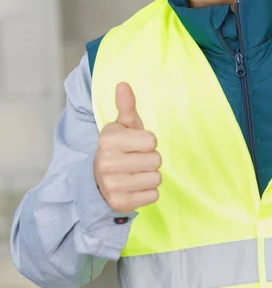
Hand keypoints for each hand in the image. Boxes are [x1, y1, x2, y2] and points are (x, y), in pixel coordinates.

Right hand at [94, 82, 161, 212]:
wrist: (99, 180)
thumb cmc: (119, 147)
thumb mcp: (122, 125)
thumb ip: (126, 105)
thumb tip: (123, 84)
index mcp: (108, 139)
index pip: (152, 140)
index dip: (147, 141)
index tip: (135, 144)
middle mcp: (106, 162)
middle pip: (156, 160)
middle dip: (150, 159)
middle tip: (136, 160)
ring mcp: (112, 185)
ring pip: (156, 178)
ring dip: (150, 176)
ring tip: (136, 173)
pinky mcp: (119, 203)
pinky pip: (153, 196)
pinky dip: (148, 192)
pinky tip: (135, 186)